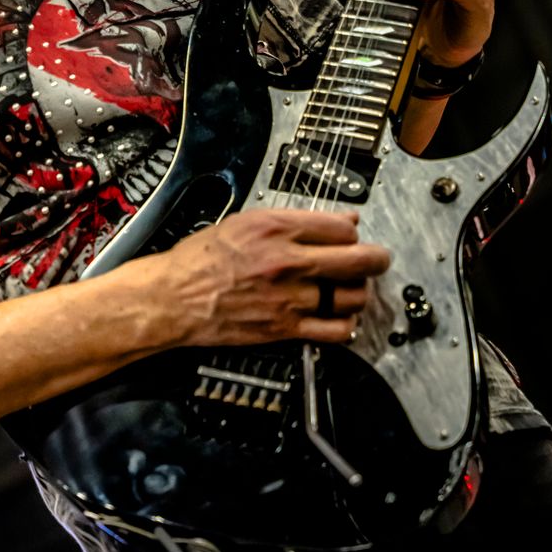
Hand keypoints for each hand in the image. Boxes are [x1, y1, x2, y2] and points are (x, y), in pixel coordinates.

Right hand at [158, 207, 389, 347]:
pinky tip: (340, 317)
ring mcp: (289, 297)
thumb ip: (295, 221)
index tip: (353, 236)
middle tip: (377, 260)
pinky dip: (347, 324)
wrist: (174, 297)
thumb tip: (338, 221)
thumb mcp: (245, 222)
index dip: (353, 231)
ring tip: (351, 289)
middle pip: (359, 260)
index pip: (341, 226)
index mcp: (275, 228)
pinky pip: (336, 330)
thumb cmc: (200, 260)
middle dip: (376, 259)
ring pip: (352, 296)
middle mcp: (287, 260)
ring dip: (358, 292)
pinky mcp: (285, 327)